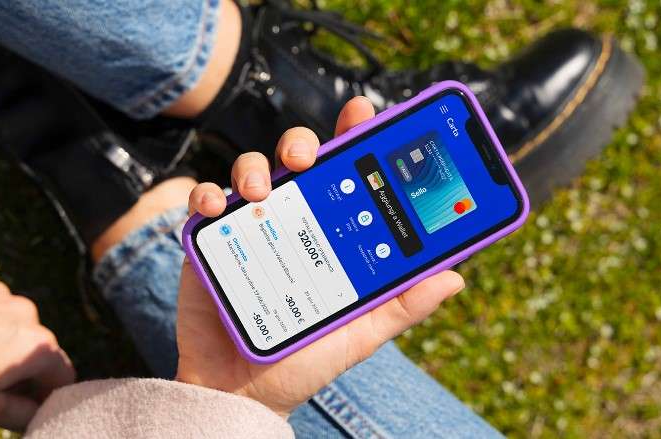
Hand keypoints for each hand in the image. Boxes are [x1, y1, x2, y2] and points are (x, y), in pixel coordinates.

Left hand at [0, 269, 74, 429]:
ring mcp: (1, 293)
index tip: (24, 404)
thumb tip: (36, 413)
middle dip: (17, 367)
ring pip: (8, 324)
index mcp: (39, 345)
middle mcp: (28, 313)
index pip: (63, 376)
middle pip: (34, 348)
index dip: (46, 394)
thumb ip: (21, 415)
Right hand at [174, 97, 464, 416]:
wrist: (242, 391)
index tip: (364, 111)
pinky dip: (207, 195)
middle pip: (297, 161)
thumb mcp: (361, 332)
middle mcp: (291, 222)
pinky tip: (216, 206)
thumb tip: (455, 277)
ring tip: (260, 190)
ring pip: (251, 171)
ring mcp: (250, 227)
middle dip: (302, 143)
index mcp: (329, 234)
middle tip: (307, 156)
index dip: (354, 137)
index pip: (346, 175)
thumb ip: (402, 305)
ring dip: (253, 167)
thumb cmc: (304, 361)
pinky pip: (205, 204)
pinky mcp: (210, 241)